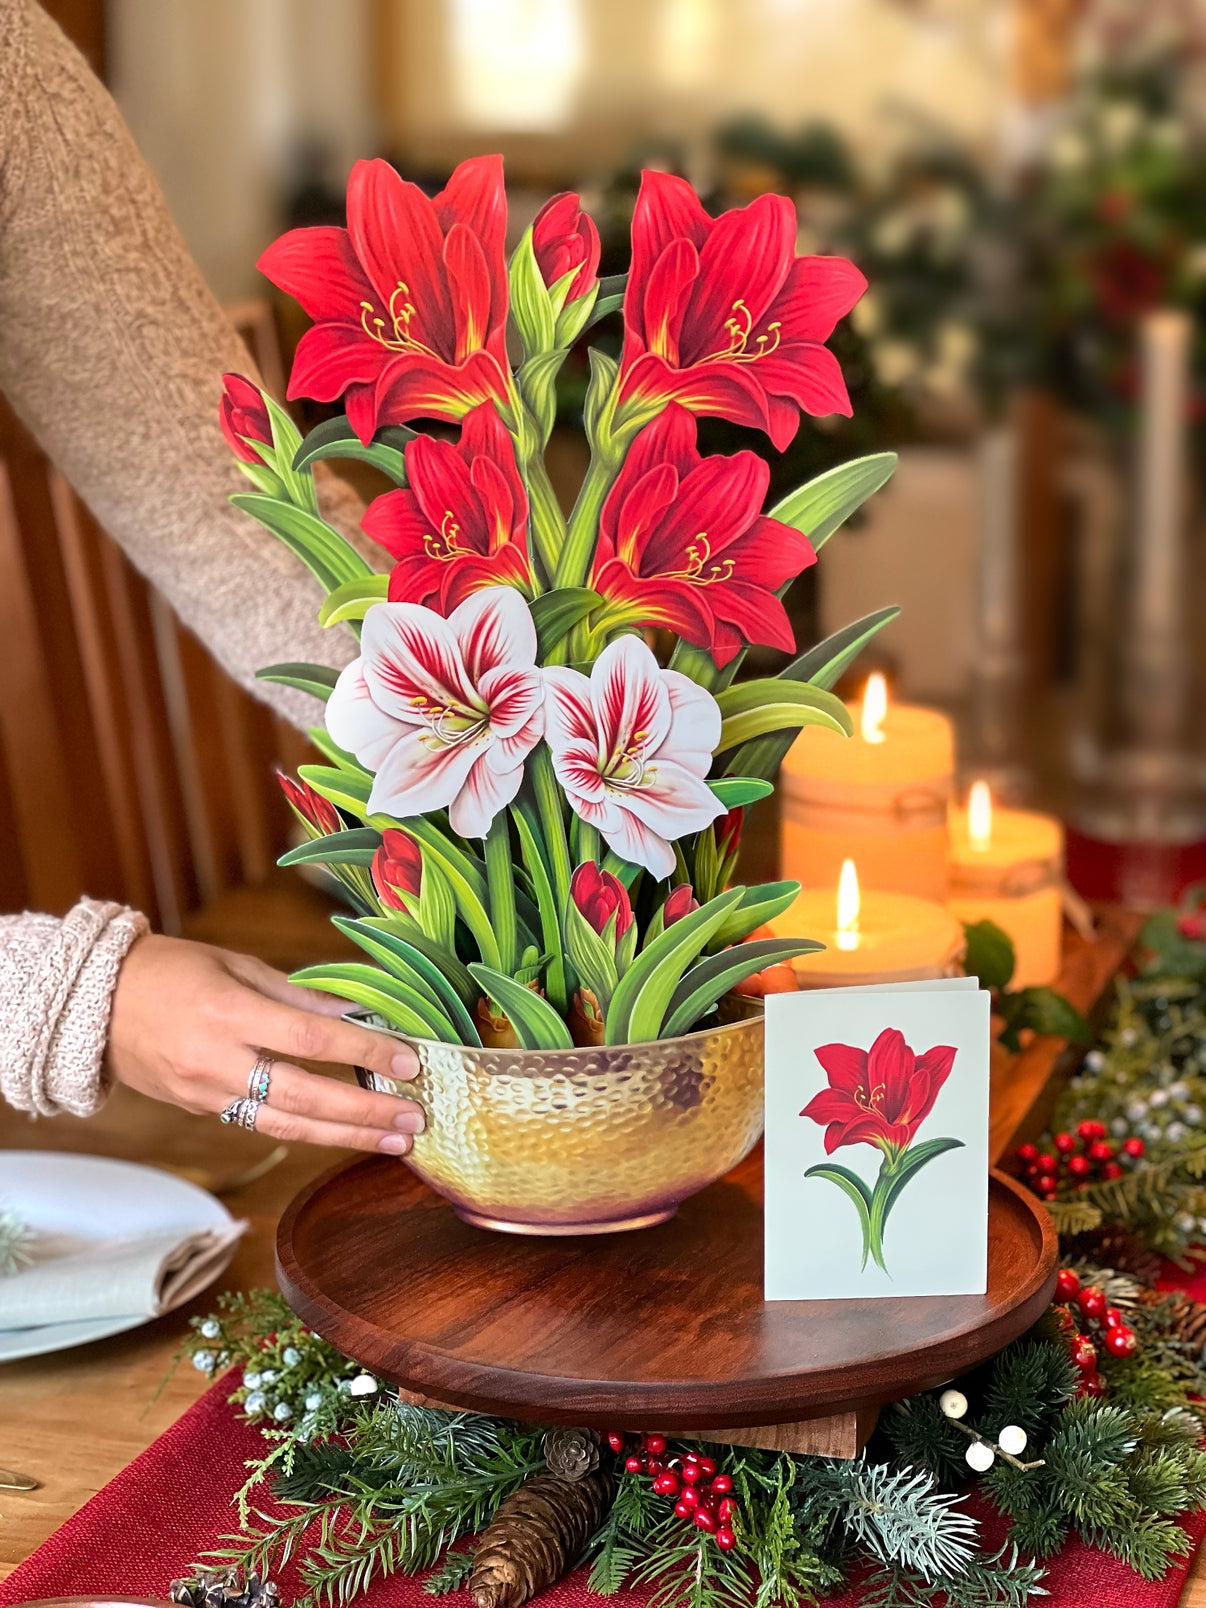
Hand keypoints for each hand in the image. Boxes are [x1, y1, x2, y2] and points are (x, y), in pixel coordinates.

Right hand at [106, 935, 422, 1152]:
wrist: (93, 1004)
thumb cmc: (171, 970)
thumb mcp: (236, 965)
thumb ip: (297, 996)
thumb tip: (355, 1015)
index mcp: (228, 1014)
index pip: (309, 1039)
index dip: (362, 1051)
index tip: (408, 1059)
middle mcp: (217, 1061)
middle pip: (304, 1097)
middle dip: (364, 1112)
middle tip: (414, 1120)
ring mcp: (205, 1094)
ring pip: (286, 1126)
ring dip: (346, 1135)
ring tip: (393, 1141)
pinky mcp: (199, 1110)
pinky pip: (261, 1124)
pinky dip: (307, 1130)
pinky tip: (345, 1132)